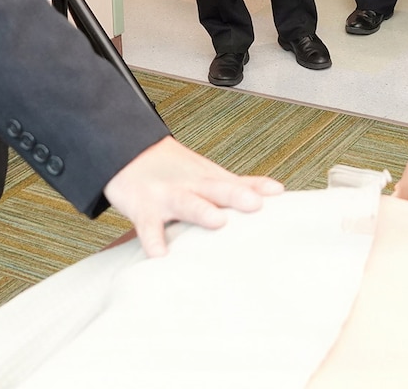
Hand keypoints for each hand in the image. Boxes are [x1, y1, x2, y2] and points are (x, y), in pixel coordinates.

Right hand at [102, 136, 282, 256]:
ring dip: (201, 210)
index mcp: (210, 180)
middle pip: (216, 188)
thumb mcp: (207, 176)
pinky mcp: (143, 208)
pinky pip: (148, 226)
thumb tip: (278, 192)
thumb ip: (238, 185)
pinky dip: (153, 240)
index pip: (237, 182)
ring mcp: (168, 196)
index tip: (279, 193)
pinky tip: (159, 255)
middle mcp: (192, 186)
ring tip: (217, 221)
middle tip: (255, 204)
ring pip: (186, 202)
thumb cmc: (176, 173)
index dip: (257, 186)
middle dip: (236, 195)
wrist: (128, 153)